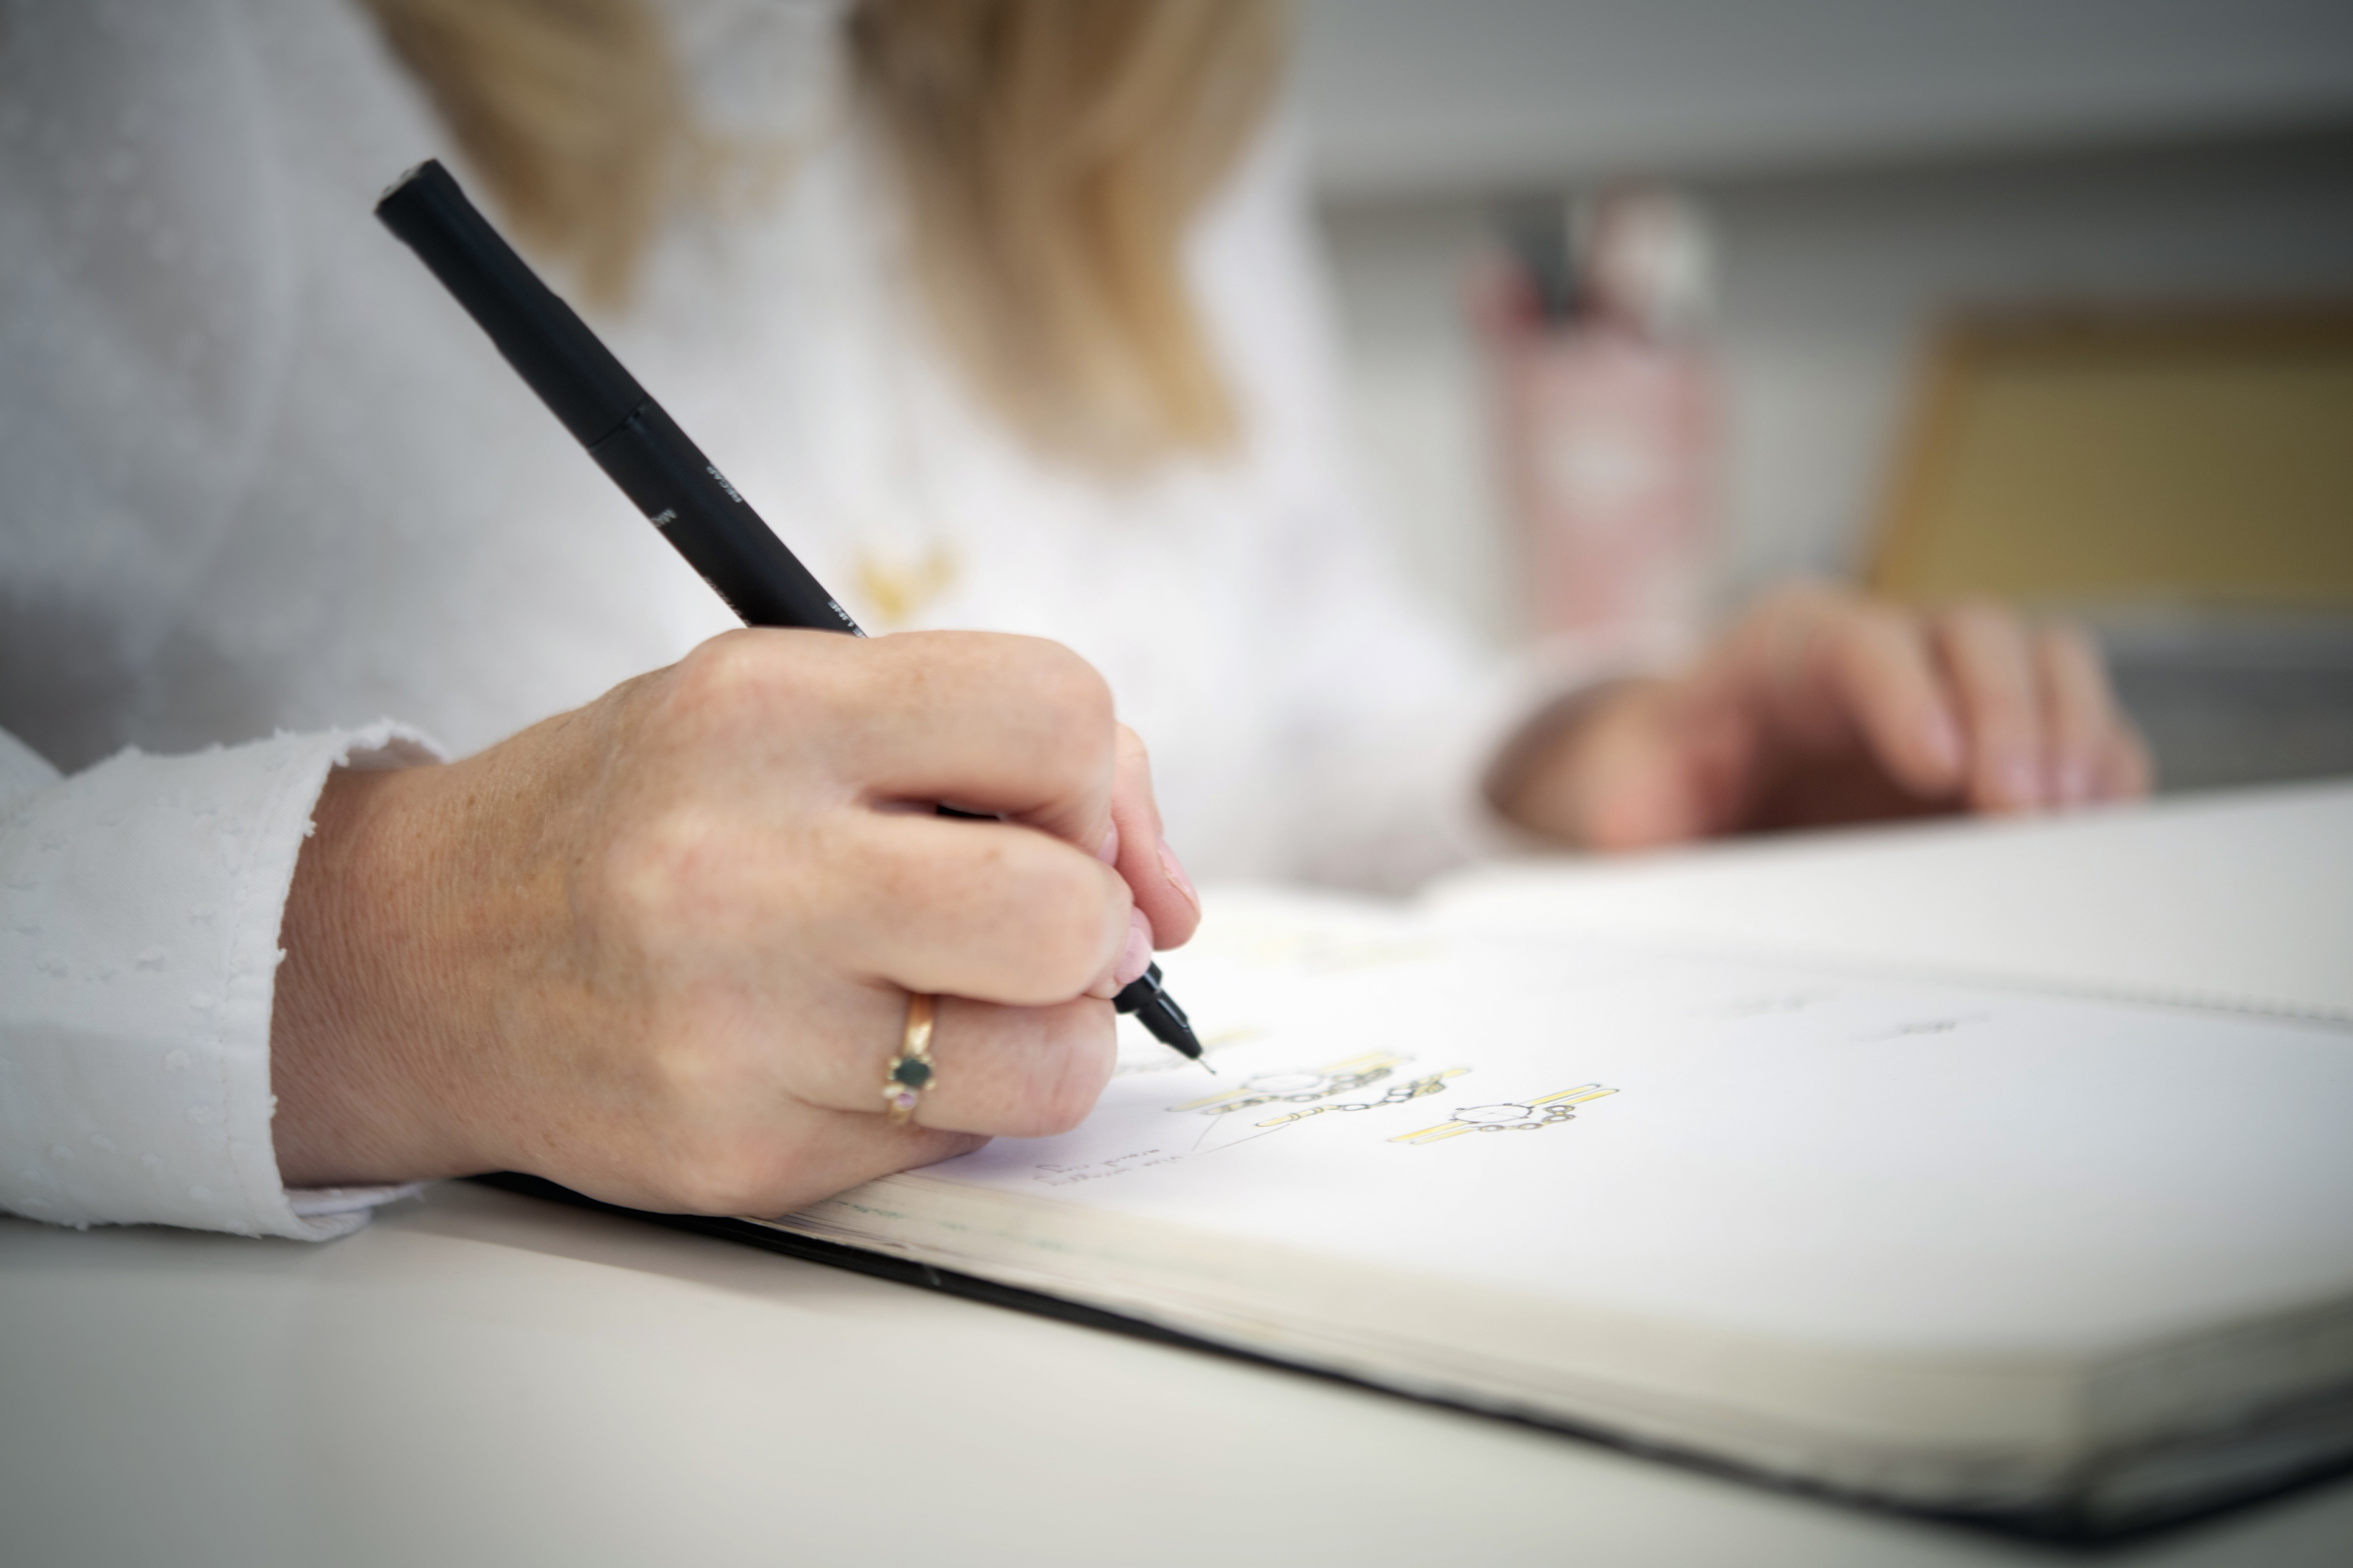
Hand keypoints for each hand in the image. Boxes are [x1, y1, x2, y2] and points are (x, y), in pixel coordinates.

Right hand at [270, 629, 1200, 1213]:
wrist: (419, 953)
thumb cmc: (637, 813)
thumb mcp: (782, 705)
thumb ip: (985, 747)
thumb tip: (1164, 897)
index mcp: (769, 709)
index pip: (1058, 716)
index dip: (1102, 786)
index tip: (1067, 826)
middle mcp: (743, 862)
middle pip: (1068, 913)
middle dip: (1097, 927)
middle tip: (1042, 930)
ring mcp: (735, 1025)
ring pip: (1046, 1063)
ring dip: (1053, 1038)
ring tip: (972, 1005)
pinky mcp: (735, 1153)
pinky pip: (952, 1145)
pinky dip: (951, 1105)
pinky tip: (866, 1057)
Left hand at [1490, 581, 2152, 849]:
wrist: (1704, 788)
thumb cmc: (1671, 778)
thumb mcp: (1631, 788)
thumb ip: (1639, 808)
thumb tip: (1649, 845)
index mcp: (1786, 643)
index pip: (1858, 640)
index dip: (1906, 692)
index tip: (1937, 765)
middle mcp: (1886, 646)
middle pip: (1973, 633)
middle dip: (2008, 715)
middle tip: (2019, 808)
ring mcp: (1955, 686)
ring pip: (2044, 662)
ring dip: (2071, 735)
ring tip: (2069, 821)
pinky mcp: (2003, 741)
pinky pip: (2078, 727)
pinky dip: (2102, 768)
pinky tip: (2101, 825)